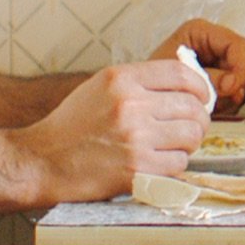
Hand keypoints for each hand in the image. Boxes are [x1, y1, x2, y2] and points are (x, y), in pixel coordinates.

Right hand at [16, 60, 212, 202]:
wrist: (42, 160)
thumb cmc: (72, 126)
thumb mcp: (100, 87)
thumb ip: (140, 82)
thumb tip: (186, 85)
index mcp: (122, 79)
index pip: (182, 74)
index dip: (200, 87)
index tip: (202, 98)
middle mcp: (130, 105)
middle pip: (193, 108)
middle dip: (197, 119)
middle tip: (188, 128)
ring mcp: (135, 138)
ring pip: (192, 136)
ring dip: (187, 143)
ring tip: (170, 146)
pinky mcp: (137, 170)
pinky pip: (179, 164)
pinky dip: (173, 165)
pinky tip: (157, 163)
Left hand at [156, 18, 244, 108]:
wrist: (140, 101)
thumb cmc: (149, 83)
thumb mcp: (179, 77)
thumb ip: (209, 78)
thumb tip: (233, 85)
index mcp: (201, 33)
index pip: (237, 45)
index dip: (240, 67)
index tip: (233, 87)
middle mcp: (213, 46)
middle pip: (243, 64)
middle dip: (235, 85)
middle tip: (221, 100)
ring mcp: (218, 66)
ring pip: (242, 82)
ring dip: (230, 98)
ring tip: (210, 106)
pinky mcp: (218, 85)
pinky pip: (234, 96)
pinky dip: (226, 106)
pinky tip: (211, 109)